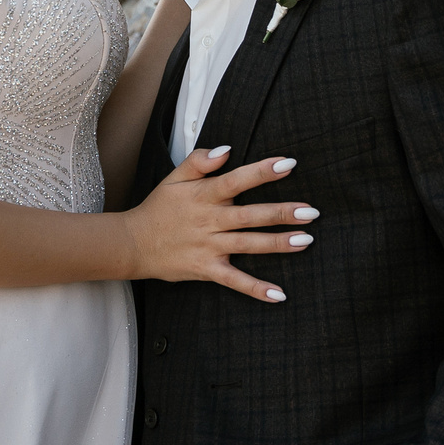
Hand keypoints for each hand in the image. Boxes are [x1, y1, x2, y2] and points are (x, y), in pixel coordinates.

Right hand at [122, 145, 317, 301]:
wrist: (132, 244)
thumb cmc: (159, 208)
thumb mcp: (174, 178)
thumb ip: (200, 161)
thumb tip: (227, 151)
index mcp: (203, 195)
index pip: (237, 180)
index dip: (262, 172)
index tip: (289, 164)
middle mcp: (209, 220)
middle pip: (250, 215)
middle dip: (282, 213)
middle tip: (311, 211)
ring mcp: (208, 247)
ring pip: (248, 244)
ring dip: (278, 244)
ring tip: (306, 240)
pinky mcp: (206, 269)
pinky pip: (234, 281)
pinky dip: (256, 289)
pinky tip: (279, 294)